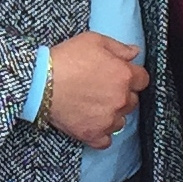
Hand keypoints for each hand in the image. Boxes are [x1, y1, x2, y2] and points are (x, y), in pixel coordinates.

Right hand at [41, 34, 148, 150]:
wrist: (40, 82)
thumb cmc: (66, 58)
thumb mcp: (93, 40)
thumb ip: (119, 47)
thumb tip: (135, 53)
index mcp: (124, 75)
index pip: (143, 80)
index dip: (132, 76)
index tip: (120, 75)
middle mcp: (121, 99)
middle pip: (133, 101)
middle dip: (121, 95)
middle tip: (102, 89)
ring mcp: (107, 119)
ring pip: (121, 121)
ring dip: (112, 114)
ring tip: (94, 105)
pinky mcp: (93, 134)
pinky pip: (106, 141)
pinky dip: (101, 133)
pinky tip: (92, 123)